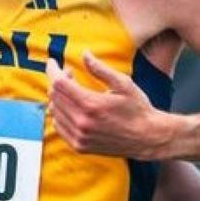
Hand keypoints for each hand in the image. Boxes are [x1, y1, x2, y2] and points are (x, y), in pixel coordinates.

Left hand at [47, 51, 176, 159]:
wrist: (147, 138)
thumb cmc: (138, 108)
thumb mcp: (123, 84)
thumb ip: (100, 69)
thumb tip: (85, 54)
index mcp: (92, 105)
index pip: (59, 84)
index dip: (53, 70)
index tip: (52, 62)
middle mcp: (82, 122)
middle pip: (54, 96)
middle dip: (58, 80)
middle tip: (70, 73)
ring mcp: (79, 136)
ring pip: (54, 111)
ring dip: (58, 97)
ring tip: (73, 90)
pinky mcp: (80, 146)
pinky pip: (58, 126)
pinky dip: (60, 113)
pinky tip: (72, 107)